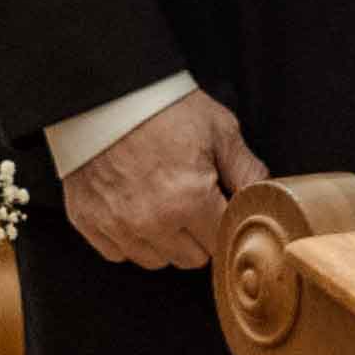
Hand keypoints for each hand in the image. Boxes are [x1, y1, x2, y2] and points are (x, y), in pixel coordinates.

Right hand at [61, 89, 266, 270]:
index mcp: (188, 200)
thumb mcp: (220, 130)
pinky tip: (135, 207)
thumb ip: (247, 171)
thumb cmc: (164, 107)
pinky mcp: (88, 222)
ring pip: (155, 261)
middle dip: (198, 235)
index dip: (224, 223)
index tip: (220, 208)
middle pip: (191, 258)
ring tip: (163, 203)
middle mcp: (151, 222)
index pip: (220, 242)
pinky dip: (129, 238)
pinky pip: (118, 253)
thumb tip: (265, 196)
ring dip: (165, 241)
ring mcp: (116, 226)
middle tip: (193, 201)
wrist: (107, 93)